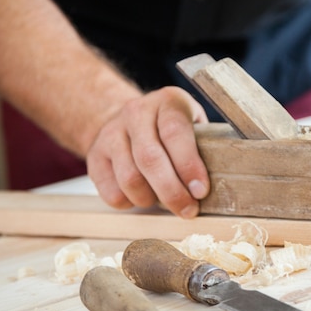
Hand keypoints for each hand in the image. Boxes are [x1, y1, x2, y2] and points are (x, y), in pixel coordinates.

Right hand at [86, 86, 209, 217]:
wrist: (127, 120)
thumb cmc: (171, 130)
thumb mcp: (192, 125)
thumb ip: (203, 147)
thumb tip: (215, 187)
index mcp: (168, 101)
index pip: (175, 132)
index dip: (189, 165)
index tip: (201, 191)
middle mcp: (136, 112)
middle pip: (150, 159)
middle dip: (172, 191)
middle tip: (187, 210)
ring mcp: (112, 132)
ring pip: (130, 179)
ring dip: (151, 199)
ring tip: (165, 201)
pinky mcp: (95, 155)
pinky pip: (112, 192)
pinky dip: (130, 203)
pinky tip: (142, 196)